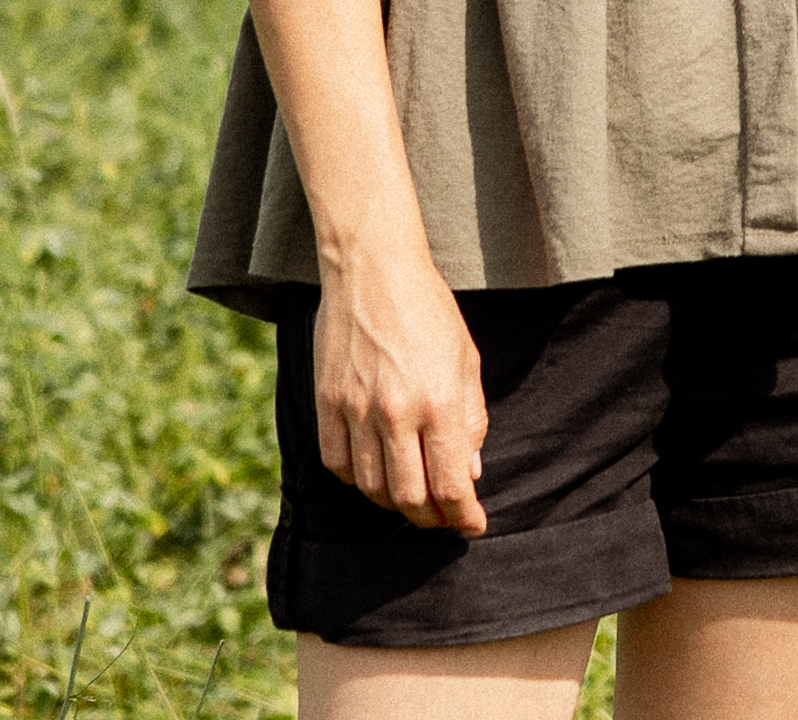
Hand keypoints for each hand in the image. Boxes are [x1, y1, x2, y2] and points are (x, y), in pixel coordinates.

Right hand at [314, 240, 490, 536]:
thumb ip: (471, 419)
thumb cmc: (429, 312)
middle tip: (442, 518)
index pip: (449, 483)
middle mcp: (395, 412)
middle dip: (429, 518)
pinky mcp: (325, 404)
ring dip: (394, 503)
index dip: (462, 515)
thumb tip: (468, 474)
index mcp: (438, 401)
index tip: (472, 526)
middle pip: (408, 497)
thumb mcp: (467, 360)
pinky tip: (374, 472)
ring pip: (370, 487)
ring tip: (412, 498)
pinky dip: (357, 480)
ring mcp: (354, 410)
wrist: (373, 271)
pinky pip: (337, 464)